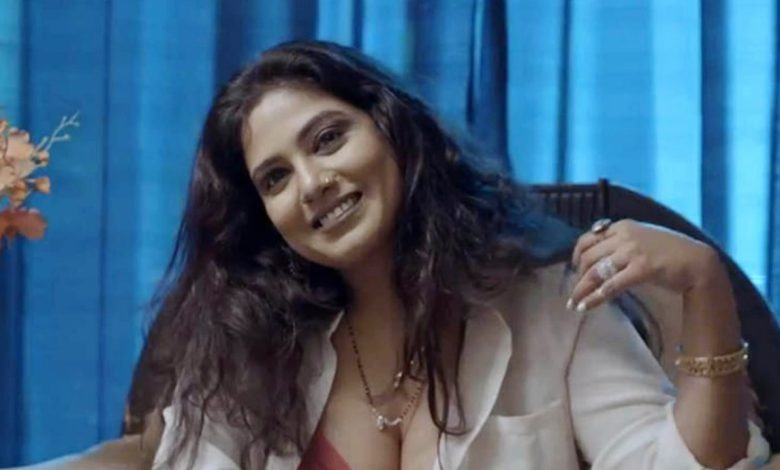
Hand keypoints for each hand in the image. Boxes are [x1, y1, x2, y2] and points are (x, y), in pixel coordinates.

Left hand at [568, 219, 724, 311]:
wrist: (699, 261)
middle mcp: (625, 235)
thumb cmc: (670, 253)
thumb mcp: (641, 239)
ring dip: (582, 290)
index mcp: (622, 226)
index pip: (587, 239)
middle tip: (573, 294)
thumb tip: (596, 258)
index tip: (574, 270)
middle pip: (588, 256)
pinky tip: (587, 307)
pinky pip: (612, 285)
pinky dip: (596, 297)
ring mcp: (634, 250)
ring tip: (574, 305)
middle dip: (577, 277)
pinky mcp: (643, 267)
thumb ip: (620, 243)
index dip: (576, 256)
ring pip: (596, 271)